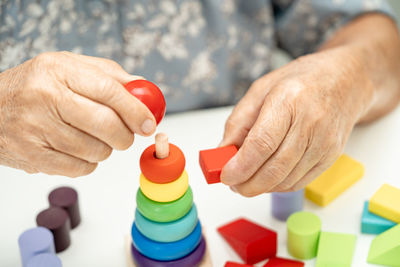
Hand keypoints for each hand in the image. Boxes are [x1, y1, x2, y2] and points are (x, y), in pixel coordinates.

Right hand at [0, 52, 156, 176]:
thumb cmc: (37, 87)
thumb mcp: (69, 68)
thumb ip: (109, 75)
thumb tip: (145, 89)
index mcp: (59, 71)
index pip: (109, 91)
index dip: (135, 110)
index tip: (149, 123)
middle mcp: (45, 97)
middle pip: (106, 124)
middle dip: (125, 135)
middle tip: (125, 134)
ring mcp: (36, 129)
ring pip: (96, 150)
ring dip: (104, 149)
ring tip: (92, 137)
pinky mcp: (33, 156)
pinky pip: (80, 169)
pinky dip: (88, 162)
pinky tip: (76, 149)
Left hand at [220, 48, 373, 195]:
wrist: (346, 81)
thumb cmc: (301, 81)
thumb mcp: (261, 90)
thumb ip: (239, 121)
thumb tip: (223, 151)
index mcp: (289, 100)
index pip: (262, 143)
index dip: (241, 166)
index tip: (225, 176)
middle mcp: (311, 123)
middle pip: (275, 168)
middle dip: (247, 184)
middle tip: (232, 184)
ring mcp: (325, 142)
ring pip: (286, 180)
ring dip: (261, 187)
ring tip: (246, 180)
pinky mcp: (332, 156)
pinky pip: (300, 182)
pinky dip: (278, 186)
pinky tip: (267, 178)